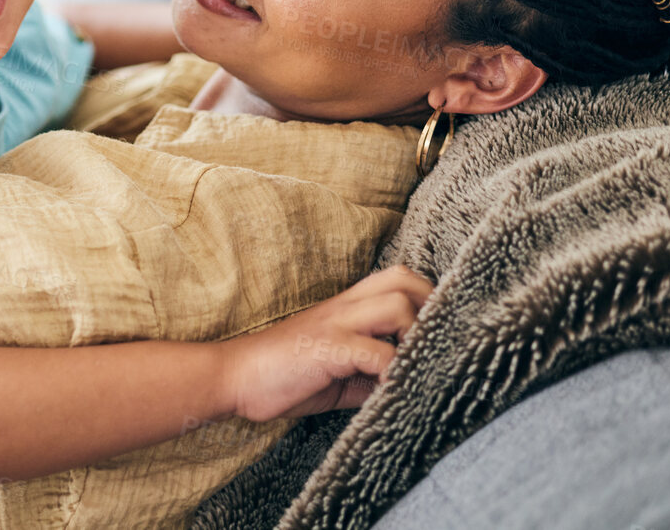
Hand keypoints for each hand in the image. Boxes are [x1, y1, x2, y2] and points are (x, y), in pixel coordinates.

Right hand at [222, 265, 433, 422]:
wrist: (233, 376)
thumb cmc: (280, 375)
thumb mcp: (334, 373)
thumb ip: (368, 373)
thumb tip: (403, 386)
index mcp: (345, 307)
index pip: (396, 278)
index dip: (424, 297)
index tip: (436, 330)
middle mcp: (343, 307)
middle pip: (403, 278)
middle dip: (430, 304)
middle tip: (433, 340)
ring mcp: (335, 325)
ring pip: (397, 307)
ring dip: (415, 336)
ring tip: (413, 364)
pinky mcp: (328, 349)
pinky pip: (378, 354)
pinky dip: (394, 373)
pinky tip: (392, 390)